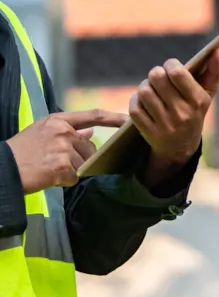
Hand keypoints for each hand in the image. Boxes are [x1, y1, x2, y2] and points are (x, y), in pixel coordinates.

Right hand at [7, 109, 126, 193]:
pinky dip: (66, 181)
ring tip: (51, 170)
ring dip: (72, 171)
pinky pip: (75, 177)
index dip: (114, 117)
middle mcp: (64, 131)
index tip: (128, 120)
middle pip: (89, 147)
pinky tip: (51, 178)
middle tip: (58, 164)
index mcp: (59, 120)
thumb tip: (91, 131)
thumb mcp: (42, 132)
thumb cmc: (22, 151)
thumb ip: (68, 130)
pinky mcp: (62, 166)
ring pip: (83, 163)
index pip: (94, 115)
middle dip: (81, 158)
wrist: (5, 169)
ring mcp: (63, 148)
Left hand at [129, 48, 218, 179]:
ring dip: (145, 86)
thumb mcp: (207, 94)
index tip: (171, 66)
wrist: (182, 148)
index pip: (177, 73)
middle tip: (159, 76)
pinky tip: (144, 101)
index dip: (170, 64)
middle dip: (156, 73)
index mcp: (197, 101)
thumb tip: (218, 51)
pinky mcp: (149, 133)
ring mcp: (165, 125)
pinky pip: (135, 108)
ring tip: (151, 87)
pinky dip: (136, 100)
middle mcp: (181, 114)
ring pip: (144, 92)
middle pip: (157, 78)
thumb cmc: (195, 111)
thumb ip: (214, 71)